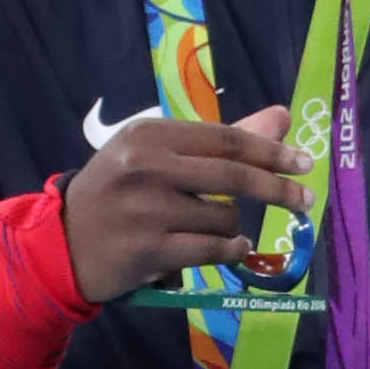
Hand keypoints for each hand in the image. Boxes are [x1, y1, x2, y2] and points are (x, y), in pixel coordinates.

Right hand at [62, 105, 312, 303]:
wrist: (62, 243)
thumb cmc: (117, 193)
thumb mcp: (156, 154)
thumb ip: (220, 139)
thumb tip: (282, 118)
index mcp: (150, 134)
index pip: (225, 138)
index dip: (270, 150)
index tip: (304, 160)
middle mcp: (148, 166)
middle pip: (232, 176)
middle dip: (278, 189)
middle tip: (307, 200)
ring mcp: (148, 210)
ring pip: (223, 217)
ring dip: (234, 227)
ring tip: (218, 229)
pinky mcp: (149, 250)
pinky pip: (211, 250)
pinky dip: (230, 250)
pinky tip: (233, 249)